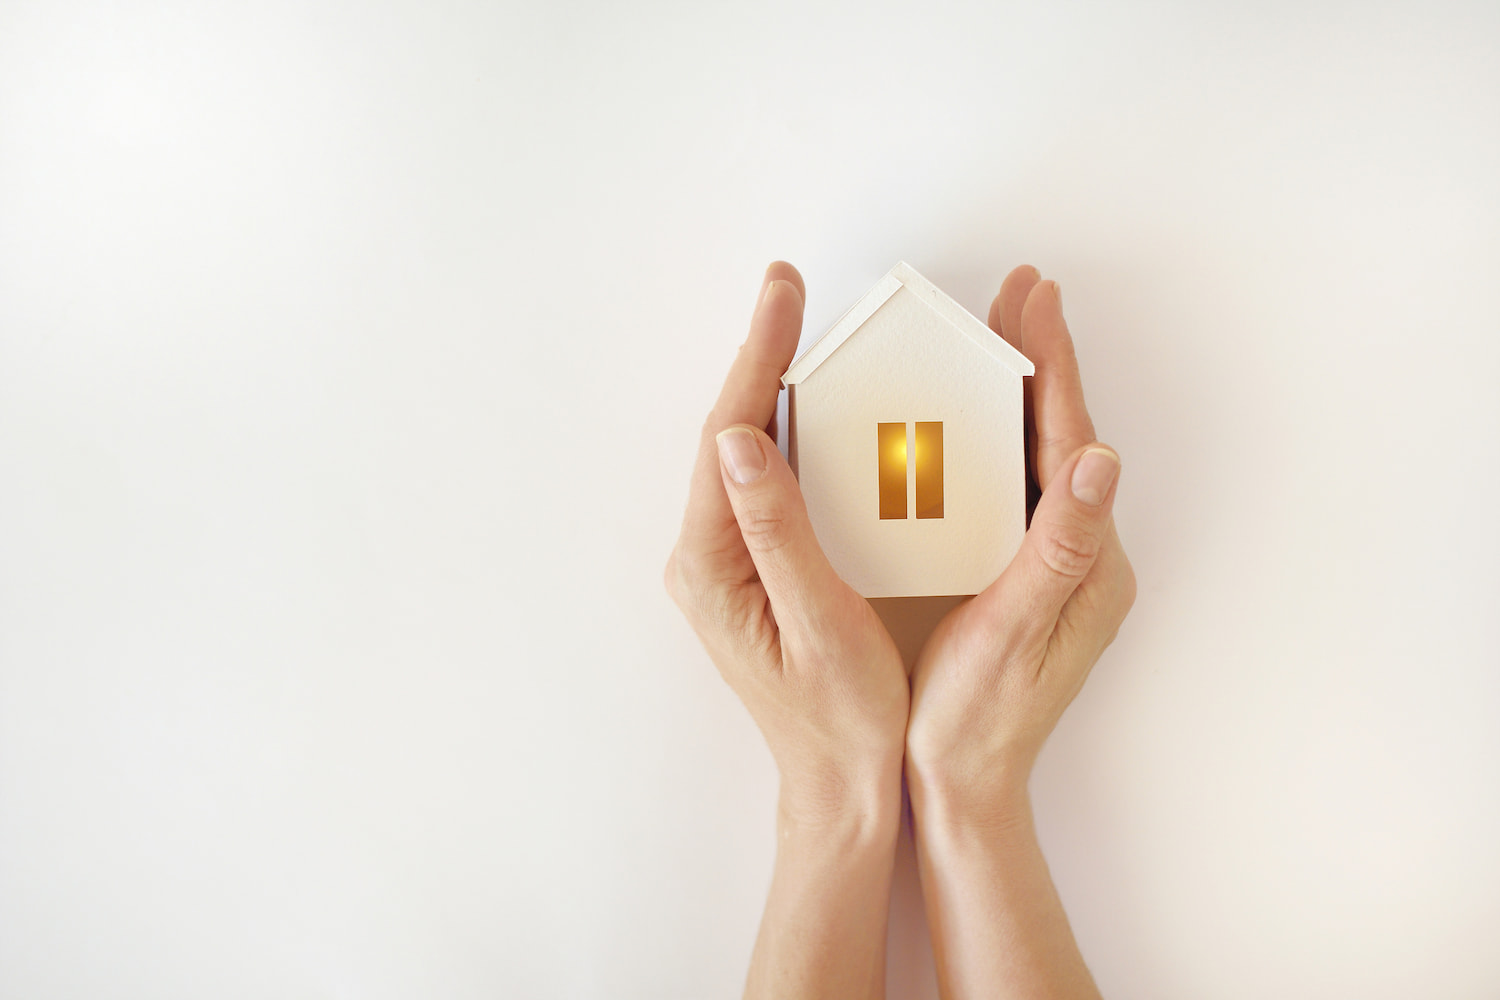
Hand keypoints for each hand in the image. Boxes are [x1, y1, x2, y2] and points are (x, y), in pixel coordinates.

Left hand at [664, 262, 907, 818]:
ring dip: (775, 389)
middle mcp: (707, 556)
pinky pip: (769, 482)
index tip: (784, 294)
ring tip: (804, 326)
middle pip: (733, 432)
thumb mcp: (816, 624)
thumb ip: (777, 531)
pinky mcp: (755, 567)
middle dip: (763, 356)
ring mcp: (728, 561)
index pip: (729, 437)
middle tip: (791, 288)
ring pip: (749, 453)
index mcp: (713, 566)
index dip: (758, 359)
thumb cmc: (841, 719)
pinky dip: (793, 434)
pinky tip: (819, 405)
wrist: (841, 786)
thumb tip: (740, 439)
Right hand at [907, 266, 1136, 818]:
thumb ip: (1060, 547)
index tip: (1033, 301)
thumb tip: (1103, 461)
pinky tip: (969, 417)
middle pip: (1061, 436)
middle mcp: (1080, 555)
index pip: (1071, 443)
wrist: (964, 786)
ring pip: (1038, 456)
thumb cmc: (976, 718)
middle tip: (1021, 292)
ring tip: (998, 332)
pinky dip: (996, 438)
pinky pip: (1015, 487)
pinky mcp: (1022, 573)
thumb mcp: (1014, 631)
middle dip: (1041, 360)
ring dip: (1019, 391)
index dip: (1051, 368)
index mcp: (1086, 563)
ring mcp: (1053, 563)